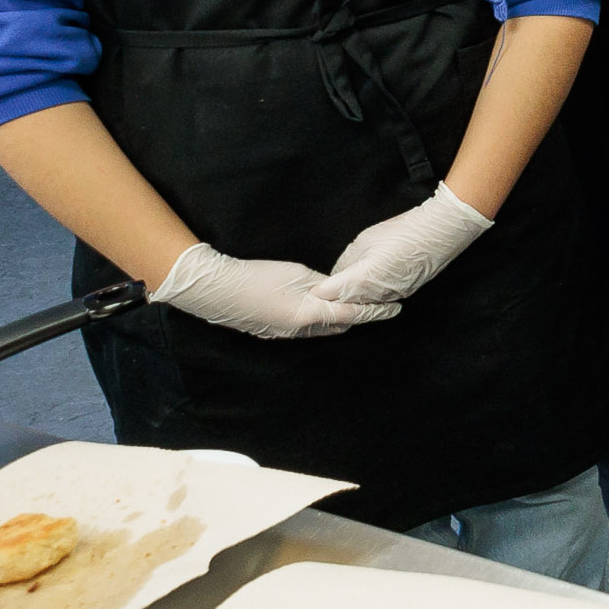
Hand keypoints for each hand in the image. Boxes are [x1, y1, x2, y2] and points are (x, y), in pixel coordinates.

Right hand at [154, 243, 395, 341]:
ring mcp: (283, 336)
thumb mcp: (296, 273)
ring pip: (321, 329)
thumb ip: (321, 283)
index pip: (352, 314)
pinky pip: (302, 329)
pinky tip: (313, 306)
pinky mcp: (271, 333)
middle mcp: (299, 332)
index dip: (375, 311)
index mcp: (308, 315)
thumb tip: (336, 289)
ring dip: (336, 318)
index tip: (394, 308)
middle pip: (339, 325)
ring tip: (345, 302)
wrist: (214, 289)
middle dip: (357, 315)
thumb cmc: (255, 276)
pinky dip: (315, 320)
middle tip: (372, 301)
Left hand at [311, 184, 495, 309]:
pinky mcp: (404, 293)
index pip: (331, 293)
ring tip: (338, 295)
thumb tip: (339, 273)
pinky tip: (364, 289)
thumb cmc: (403, 231)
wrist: (441, 232)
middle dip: (332, 300)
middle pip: (346, 304)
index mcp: (364, 278)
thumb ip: (348, 260)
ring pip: (364, 304)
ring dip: (351, 301)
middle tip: (317, 297)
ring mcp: (392, 295)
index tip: (308, 291)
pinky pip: (379, 300)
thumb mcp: (365, 240)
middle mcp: (378, 293)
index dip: (319, 292)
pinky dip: (368, 297)